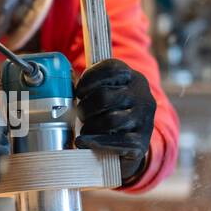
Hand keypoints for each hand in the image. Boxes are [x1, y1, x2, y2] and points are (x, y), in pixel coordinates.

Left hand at [75, 58, 156, 185]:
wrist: (133, 142)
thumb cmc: (114, 112)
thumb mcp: (108, 92)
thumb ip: (91, 85)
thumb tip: (66, 81)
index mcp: (133, 78)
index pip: (111, 68)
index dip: (89, 79)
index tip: (78, 92)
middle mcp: (142, 95)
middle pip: (104, 96)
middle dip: (85, 108)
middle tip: (79, 115)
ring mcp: (144, 119)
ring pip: (110, 120)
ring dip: (90, 127)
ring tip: (84, 130)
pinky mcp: (141, 141)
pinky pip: (116, 142)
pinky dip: (95, 142)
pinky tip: (83, 142)